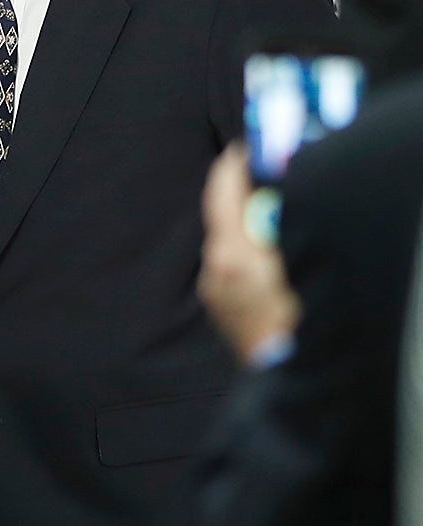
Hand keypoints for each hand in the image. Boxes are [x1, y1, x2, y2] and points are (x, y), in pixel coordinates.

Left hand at [198, 143, 299, 361]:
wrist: (296, 381)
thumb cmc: (309, 321)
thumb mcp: (305, 262)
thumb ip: (291, 221)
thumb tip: (286, 187)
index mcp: (233, 255)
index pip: (223, 191)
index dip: (236, 163)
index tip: (250, 144)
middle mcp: (215, 271)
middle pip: (225, 213)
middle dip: (248, 189)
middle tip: (274, 168)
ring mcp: (216, 292)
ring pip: (230, 239)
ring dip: (251, 220)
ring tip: (282, 207)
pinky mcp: (223, 309)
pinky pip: (234, 264)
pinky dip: (251, 248)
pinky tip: (278, 249)